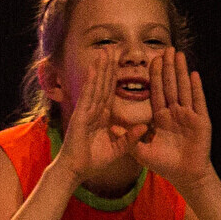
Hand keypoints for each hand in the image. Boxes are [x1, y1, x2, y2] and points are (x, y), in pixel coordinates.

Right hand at [52, 52, 132, 177]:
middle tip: (111, 48)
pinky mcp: (80, 116)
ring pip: (96, 86)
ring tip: (104, 52)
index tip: (119, 63)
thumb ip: (130, 139)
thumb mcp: (118, 150)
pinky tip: (93, 68)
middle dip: (107, 67)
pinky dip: (90, 82)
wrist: (75, 170)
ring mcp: (86, 112)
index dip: (114, 78)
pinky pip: (88, 96)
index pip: (110, 93)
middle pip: (103, 85)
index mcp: (102, 117)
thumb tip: (145, 127)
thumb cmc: (93, 162)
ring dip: (100, 69)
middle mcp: (94, 111)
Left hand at [137, 47, 212, 185]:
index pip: (156, 91)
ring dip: (181, 71)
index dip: (154, 76)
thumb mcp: (142, 152)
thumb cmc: (165, 165)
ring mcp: (189, 116)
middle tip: (166, 48)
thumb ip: (128, 139)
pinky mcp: (201, 122)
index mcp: (161, 117)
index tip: (151, 59)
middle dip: (168, 67)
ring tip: (179, 54)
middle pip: (170, 85)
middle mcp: (175, 113)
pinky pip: (198, 102)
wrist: (186, 177)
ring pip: (184, 89)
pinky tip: (194, 74)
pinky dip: (197, 88)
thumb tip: (111, 126)